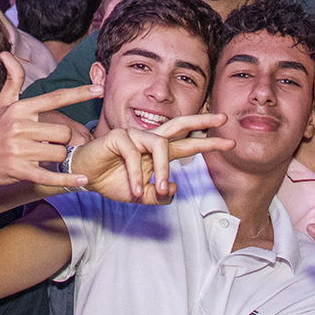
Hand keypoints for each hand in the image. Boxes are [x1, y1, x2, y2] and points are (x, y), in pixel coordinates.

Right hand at [0, 53, 103, 189]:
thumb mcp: (1, 104)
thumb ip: (12, 80)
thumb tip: (6, 54)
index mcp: (20, 109)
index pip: (55, 98)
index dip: (79, 93)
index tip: (99, 89)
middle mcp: (20, 127)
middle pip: (63, 132)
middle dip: (61, 140)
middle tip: (47, 143)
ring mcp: (20, 149)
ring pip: (60, 152)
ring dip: (57, 156)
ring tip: (41, 155)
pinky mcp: (20, 170)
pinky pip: (51, 174)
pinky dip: (68, 179)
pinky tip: (81, 180)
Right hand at [72, 113, 234, 202]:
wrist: (85, 177)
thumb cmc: (112, 181)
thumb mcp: (140, 195)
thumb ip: (158, 195)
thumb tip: (175, 189)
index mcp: (157, 152)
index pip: (186, 144)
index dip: (207, 142)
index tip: (229, 142)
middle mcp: (149, 140)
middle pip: (179, 125)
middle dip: (202, 121)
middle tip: (223, 119)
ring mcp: (134, 135)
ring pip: (160, 145)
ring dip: (162, 170)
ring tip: (159, 189)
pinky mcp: (118, 136)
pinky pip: (134, 154)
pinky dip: (136, 174)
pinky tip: (134, 189)